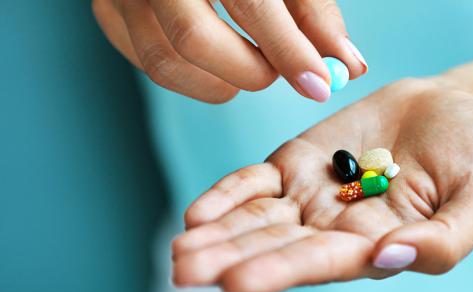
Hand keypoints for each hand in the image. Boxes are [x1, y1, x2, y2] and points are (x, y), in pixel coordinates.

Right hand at [92, 0, 367, 102]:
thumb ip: (314, 12)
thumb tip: (348, 66)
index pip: (250, 2)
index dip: (289, 50)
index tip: (320, 86)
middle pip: (193, 39)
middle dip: (249, 71)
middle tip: (278, 72)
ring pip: (165, 62)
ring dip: (220, 82)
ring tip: (252, 66)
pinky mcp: (108, 11)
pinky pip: (149, 64)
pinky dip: (192, 78)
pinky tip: (218, 62)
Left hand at [171, 78, 472, 291]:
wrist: (456, 113)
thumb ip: (443, 242)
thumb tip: (386, 256)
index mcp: (374, 247)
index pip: (321, 263)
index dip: (281, 270)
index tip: (236, 281)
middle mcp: (334, 229)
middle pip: (276, 247)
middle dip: (231, 259)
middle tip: (186, 270)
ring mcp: (311, 196)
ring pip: (257, 220)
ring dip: (218, 234)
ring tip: (180, 252)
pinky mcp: (298, 163)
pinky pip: (256, 182)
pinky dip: (229, 194)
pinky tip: (196, 215)